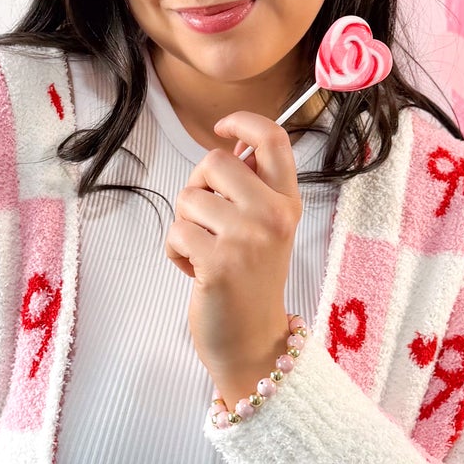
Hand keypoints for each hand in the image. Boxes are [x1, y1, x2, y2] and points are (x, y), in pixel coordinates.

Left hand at [165, 110, 302, 405]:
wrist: (251, 341)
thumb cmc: (250, 280)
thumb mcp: (267, 229)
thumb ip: (253, 188)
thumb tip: (229, 147)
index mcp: (287, 202)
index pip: (274, 139)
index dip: (244, 122)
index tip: (223, 129)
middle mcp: (274, 216)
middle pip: (216, 161)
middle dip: (198, 186)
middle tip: (208, 220)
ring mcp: (248, 239)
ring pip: (189, 197)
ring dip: (185, 225)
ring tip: (205, 252)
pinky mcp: (220, 263)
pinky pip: (176, 231)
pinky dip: (176, 252)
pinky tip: (196, 272)